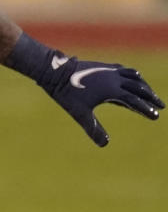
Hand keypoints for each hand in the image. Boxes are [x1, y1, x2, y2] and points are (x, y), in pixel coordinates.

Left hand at [39, 55, 162, 146]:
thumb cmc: (66, 92)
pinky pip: (122, 70)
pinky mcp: (102, 66)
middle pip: (139, 88)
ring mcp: (108, 70)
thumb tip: (105, 145)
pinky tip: (132, 76)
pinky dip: (131, 74)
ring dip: (143, 85)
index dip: (146, 109)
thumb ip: (93, 128)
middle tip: (161, 105)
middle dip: (151, 97)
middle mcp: (114, 78)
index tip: (156, 116)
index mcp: (112, 90)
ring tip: (149, 91)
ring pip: (133, 77)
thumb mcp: (79, 113)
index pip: (135, 102)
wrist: (55, 69)